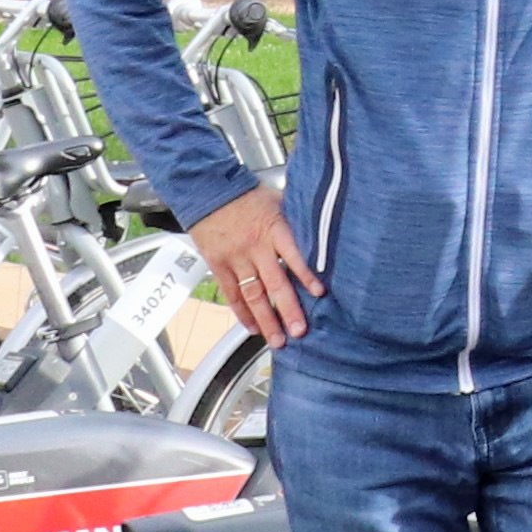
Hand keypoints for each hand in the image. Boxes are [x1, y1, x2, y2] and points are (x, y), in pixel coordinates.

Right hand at [191, 188, 320, 346]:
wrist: (207, 191)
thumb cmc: (247, 196)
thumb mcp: (278, 201)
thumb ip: (297, 221)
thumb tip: (323, 233)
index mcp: (274, 229)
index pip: (293, 255)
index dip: (306, 275)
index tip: (319, 294)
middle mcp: (255, 247)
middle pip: (274, 283)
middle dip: (288, 309)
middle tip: (299, 331)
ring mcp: (235, 259)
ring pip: (253, 294)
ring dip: (266, 319)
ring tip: (277, 340)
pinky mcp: (218, 266)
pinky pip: (232, 294)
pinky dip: (242, 313)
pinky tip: (253, 327)